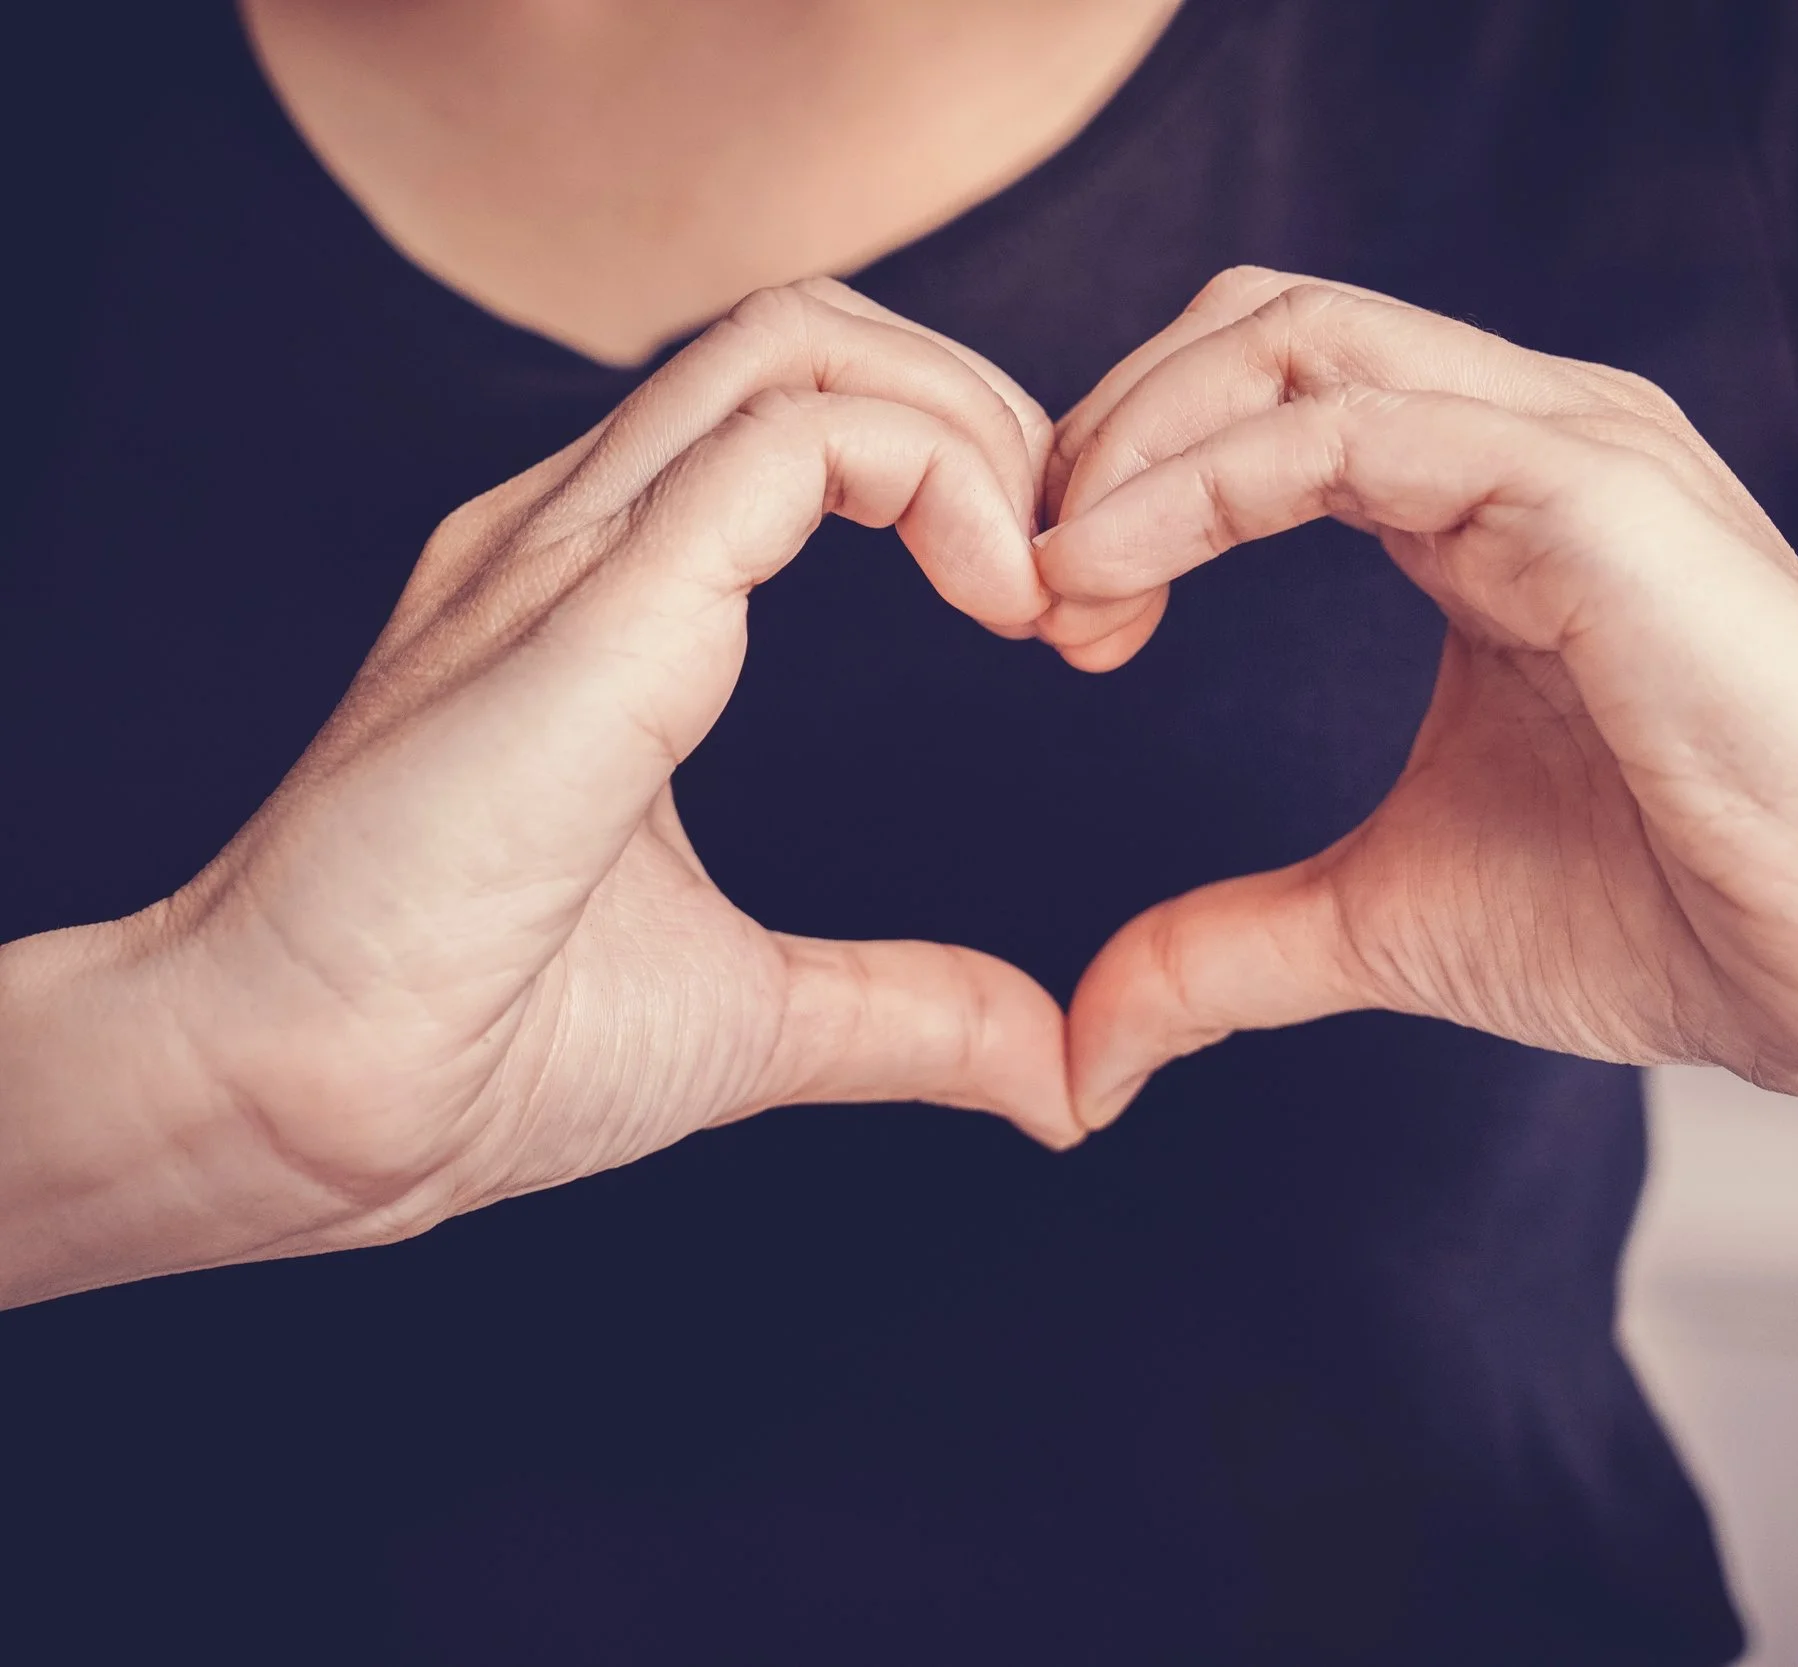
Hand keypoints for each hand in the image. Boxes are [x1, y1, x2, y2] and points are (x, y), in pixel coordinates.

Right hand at [2, 279, 1078, 1305]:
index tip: (1060, 623)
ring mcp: (569, 549)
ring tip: (1045, 589)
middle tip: (1080, 586)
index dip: (965, 475)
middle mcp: (580, 535)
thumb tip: (1049, 1071)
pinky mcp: (587, 602)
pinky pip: (790, 440)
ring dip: (974, 433)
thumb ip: (909, 1014)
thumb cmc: (477, 1051)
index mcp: (607, 598)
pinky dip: (937, 478)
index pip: (803, 415)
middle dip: (990, 420)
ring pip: (805, 344)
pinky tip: (1004, 601)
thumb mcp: (755, 1016)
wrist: (299, 1106)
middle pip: (818, 335)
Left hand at [1039, 268, 1797, 1128]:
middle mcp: (1518, 440)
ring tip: (1054, 584)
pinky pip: (1350, 428)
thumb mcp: (1392, 918)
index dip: (1121, 483)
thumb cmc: (1682, 911)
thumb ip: (1231, 948)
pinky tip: (1112, 578)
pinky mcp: (1595, 492)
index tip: (1047, 622)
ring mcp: (1563, 447)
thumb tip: (1087, 1049)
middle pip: (1256, 326)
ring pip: (1290, 338)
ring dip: (1131, 443)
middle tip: (1027, 587)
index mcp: (1478, 508)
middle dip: (1106, 433)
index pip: (1258, 399)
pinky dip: (1199, 483)